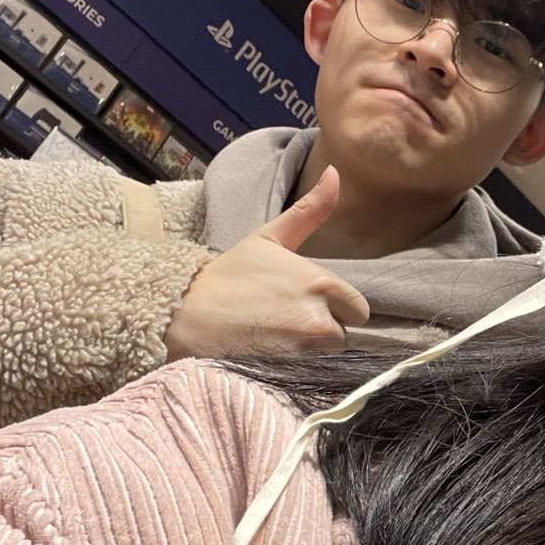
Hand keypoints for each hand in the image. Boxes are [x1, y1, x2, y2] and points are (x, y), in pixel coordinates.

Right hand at [164, 166, 370, 359]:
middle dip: (328, 328)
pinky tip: (274, 351)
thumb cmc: (229, 275)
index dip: (338, 307)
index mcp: (320, 282)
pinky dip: (298, 364)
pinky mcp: (288, 371)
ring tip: (279, 334)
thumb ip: (310, 211)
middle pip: (347, 333)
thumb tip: (337, 173)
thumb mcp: (269, 237)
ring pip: (330, 354)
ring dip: (312, 348)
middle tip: (292, 320)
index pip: (358, 308)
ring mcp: (304, 349)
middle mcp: (320, 317)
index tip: (310, 303)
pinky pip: (312, 372)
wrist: (186, 314)